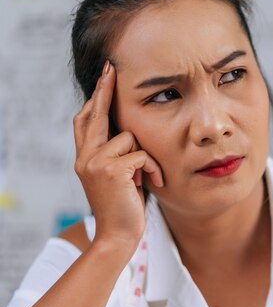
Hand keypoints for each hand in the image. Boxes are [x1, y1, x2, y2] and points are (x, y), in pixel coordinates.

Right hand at [73, 61, 163, 249]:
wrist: (118, 237)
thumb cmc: (125, 208)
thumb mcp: (120, 177)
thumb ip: (118, 155)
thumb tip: (129, 133)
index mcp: (85, 157)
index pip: (86, 120)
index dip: (95, 98)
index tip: (105, 76)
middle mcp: (84, 157)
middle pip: (95, 115)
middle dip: (105, 90)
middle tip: (112, 69)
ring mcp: (95, 162)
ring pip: (129, 137)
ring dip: (146, 157)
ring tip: (145, 179)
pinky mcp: (111, 170)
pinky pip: (142, 155)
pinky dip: (153, 169)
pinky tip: (153, 184)